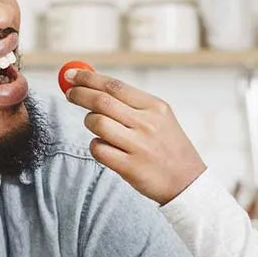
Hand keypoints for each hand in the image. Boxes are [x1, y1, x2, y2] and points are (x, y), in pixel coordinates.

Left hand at [62, 68, 208, 204]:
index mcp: (155, 107)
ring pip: (97, 123)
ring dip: (90, 122)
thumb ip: (130, 103)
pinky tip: (105, 148)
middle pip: (102, 101)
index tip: (72, 74)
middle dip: (79, 94)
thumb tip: (93, 84)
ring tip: (98, 127)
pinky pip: (98, 149)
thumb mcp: (160, 118)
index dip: (89, 78)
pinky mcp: (129, 167)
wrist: (187, 182)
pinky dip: (96, 146)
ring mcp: (139, 146)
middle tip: (70, 93)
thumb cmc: (167, 146)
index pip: (115, 86)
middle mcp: (148, 124)